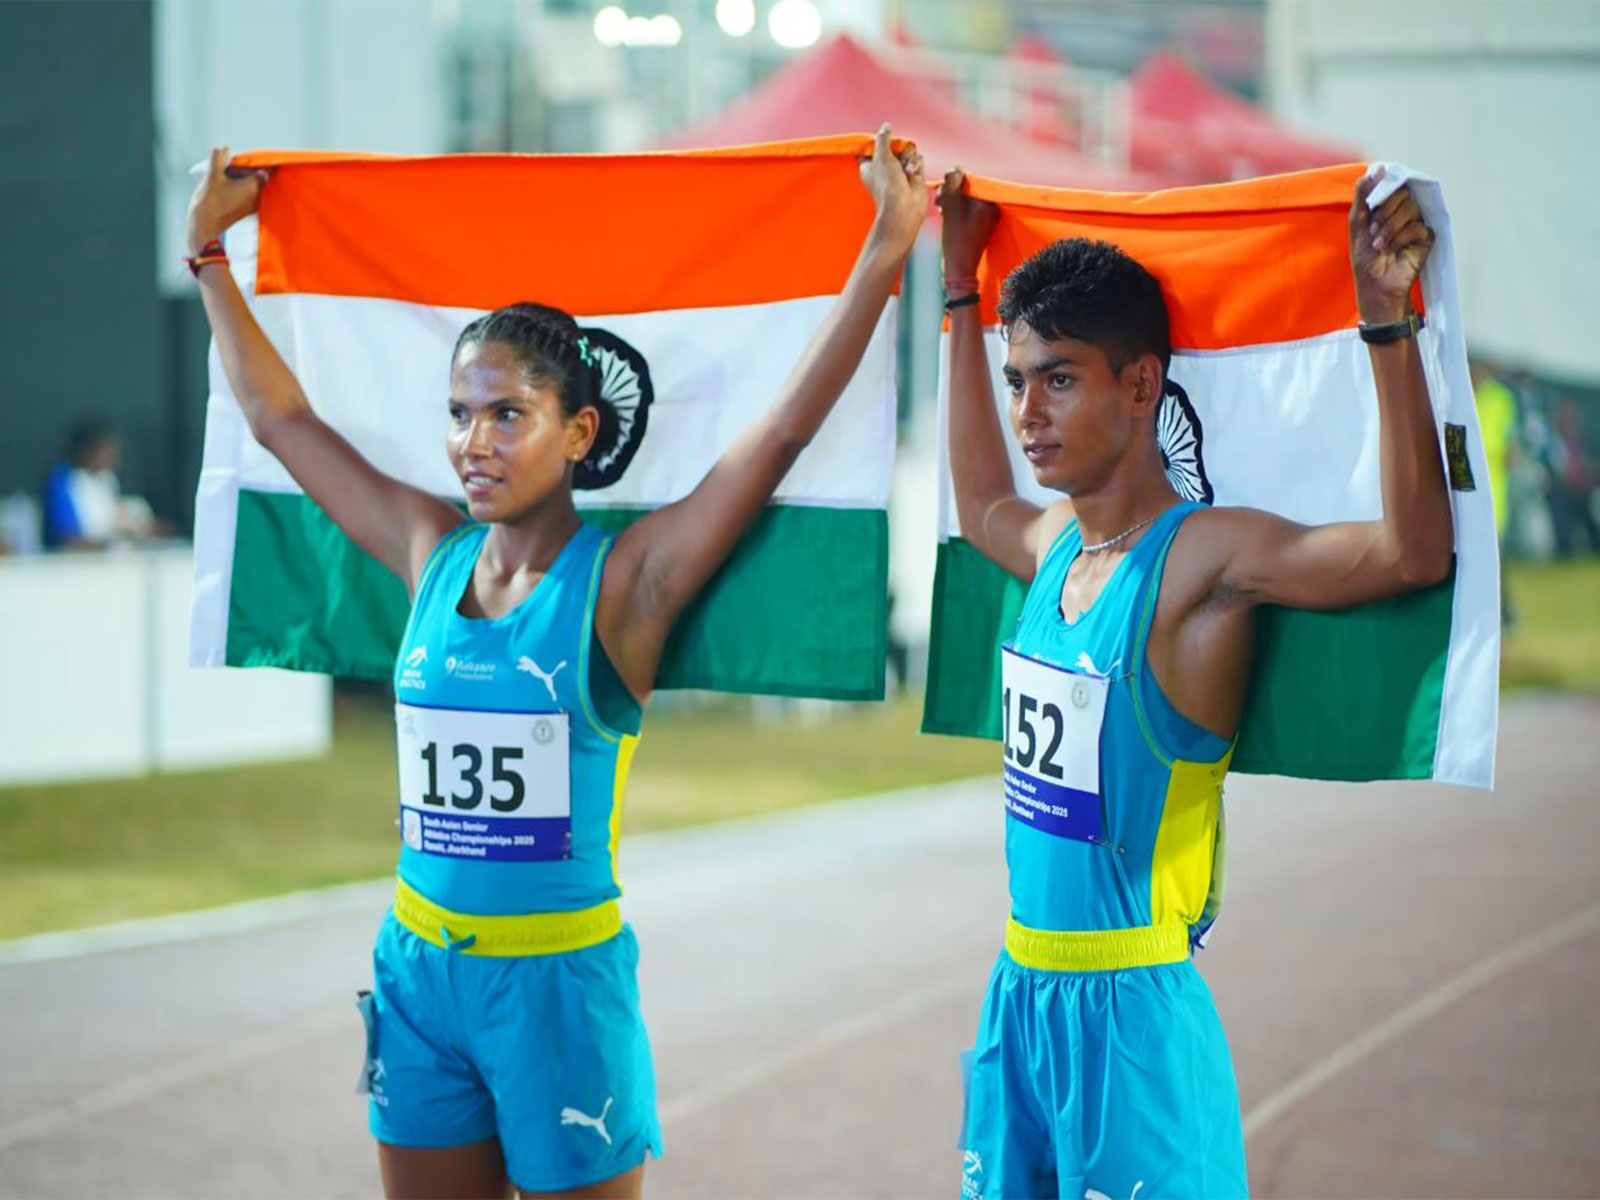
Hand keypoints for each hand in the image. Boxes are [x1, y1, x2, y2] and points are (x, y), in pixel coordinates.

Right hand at [186, 146, 269, 253]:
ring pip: (253, 185)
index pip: (265, 167)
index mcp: (254, 185)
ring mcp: (253, 204)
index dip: (257, 159)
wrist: (204, 228)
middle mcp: (258, 196)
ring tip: (227, 173)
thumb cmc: (209, 202)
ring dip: (243, 178)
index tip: (247, 156)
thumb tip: (224, 148)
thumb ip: (219, 159)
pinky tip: (227, 185)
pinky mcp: (246, 210)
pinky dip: (241, 187)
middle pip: (259, 175)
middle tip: (232, 163)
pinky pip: (248, 194)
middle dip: (247, 168)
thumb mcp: (212, 176)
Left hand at [859, 124, 925, 255]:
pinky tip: (912, 174)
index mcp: (869, 164)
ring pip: (907, 150)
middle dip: (898, 148)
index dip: (878, 141)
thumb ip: (883, 139)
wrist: (903, 208)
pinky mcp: (914, 174)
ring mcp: (900, 171)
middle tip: (895, 157)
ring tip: (905, 171)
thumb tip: (886, 126)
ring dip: (908, 157)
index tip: (882, 140)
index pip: (872, 146)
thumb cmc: (887, 185)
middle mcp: (884, 167)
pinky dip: (916, 164)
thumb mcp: (881, 157)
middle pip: (893, 144)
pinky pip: (917, 159)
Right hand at [936, 168, 999, 277]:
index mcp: (989, 203)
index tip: (943, 191)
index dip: (954, 182)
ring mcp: (985, 217)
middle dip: (951, 192)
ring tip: (940, 206)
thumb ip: (952, 184)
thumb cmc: (956, 241)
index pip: (972, 180)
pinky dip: (954, 209)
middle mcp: (991, 208)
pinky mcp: (978, 224)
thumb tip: (954, 168)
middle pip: (968, 189)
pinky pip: (965, 209)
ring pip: (965, 198)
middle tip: (939, 200)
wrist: (959, 270)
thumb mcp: (951, 208)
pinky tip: (945, 213)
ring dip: (950, 200)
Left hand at [1349, 168, 1433, 324]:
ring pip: (1411, 208)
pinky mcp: (1427, 238)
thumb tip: (1378, 168)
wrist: (1374, 286)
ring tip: (1379, 244)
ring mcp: (1417, 223)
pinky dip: (1401, 237)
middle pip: (1403, 193)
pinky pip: (1418, 226)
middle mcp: (1404, 212)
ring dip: (1390, 226)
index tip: (1371, 205)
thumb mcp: (1357, 222)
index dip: (1382, 191)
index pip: (1392, 184)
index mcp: (1388, 206)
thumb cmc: (1365, 257)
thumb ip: (1364, 194)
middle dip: (1384, 212)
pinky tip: (1392, 250)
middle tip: (1373, 230)